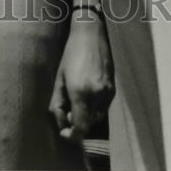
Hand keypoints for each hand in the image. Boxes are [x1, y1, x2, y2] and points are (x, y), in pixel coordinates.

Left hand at [49, 10, 113, 141]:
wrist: (91, 34)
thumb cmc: (71, 54)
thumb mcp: (59, 79)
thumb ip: (58, 103)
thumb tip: (61, 122)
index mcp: (80, 93)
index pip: (80, 128)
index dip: (71, 135)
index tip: (64, 132)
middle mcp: (96, 95)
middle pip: (88, 125)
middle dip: (76, 123)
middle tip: (67, 112)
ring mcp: (107, 92)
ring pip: (97, 117)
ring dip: (86, 116)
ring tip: (77, 100)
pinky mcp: (112, 88)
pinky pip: (103, 107)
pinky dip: (94, 107)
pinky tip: (87, 93)